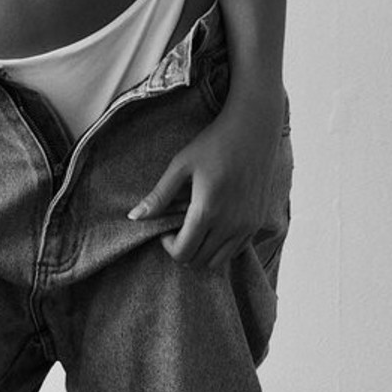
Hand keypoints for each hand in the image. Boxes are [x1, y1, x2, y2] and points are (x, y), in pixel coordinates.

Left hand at [128, 93, 282, 270]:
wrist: (253, 130)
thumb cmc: (213, 144)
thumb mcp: (181, 165)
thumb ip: (159, 195)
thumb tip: (133, 217)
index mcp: (207, 211)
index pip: (183, 253)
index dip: (168, 245)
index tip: (166, 228)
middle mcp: (230, 224)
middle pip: (199, 261)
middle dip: (184, 249)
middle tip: (178, 227)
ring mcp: (247, 225)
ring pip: (219, 261)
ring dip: (203, 251)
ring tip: (196, 226)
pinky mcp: (258, 221)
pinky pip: (237, 250)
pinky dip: (222, 247)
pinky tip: (215, 223)